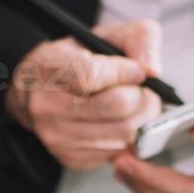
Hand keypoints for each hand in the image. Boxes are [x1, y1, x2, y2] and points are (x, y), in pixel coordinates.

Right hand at [7, 21, 163, 170]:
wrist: (40, 92)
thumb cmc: (79, 59)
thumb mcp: (107, 34)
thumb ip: (139, 38)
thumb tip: (153, 71)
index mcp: (48, 66)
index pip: (91, 76)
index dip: (125, 73)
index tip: (136, 71)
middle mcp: (46, 105)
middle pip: (117, 105)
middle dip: (140, 95)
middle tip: (140, 89)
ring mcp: (56, 136)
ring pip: (124, 132)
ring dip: (139, 117)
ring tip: (133, 105)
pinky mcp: (70, 158)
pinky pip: (118, 151)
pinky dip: (127, 137)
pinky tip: (118, 122)